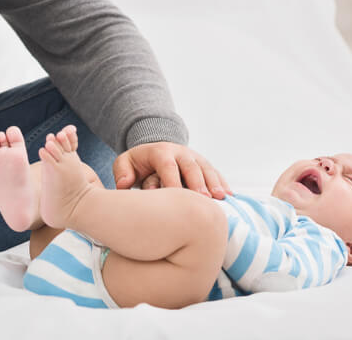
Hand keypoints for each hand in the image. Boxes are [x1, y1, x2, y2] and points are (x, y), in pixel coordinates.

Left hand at [112, 142, 230, 198]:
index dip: (172, 180)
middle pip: (191, 166)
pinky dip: (222, 183)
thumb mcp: (125, 163)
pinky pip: (215, 173)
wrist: (155, 151)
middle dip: (198, 182)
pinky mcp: (204, 164)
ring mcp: (194, 157)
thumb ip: (122, 172)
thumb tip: (124, 184)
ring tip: (221, 198)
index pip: (167, 165)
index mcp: (160, 151)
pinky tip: (229, 196)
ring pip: (206, 169)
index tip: (176, 197)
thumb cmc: (138, 164)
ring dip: (214, 183)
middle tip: (204, 199)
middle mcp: (180, 152)